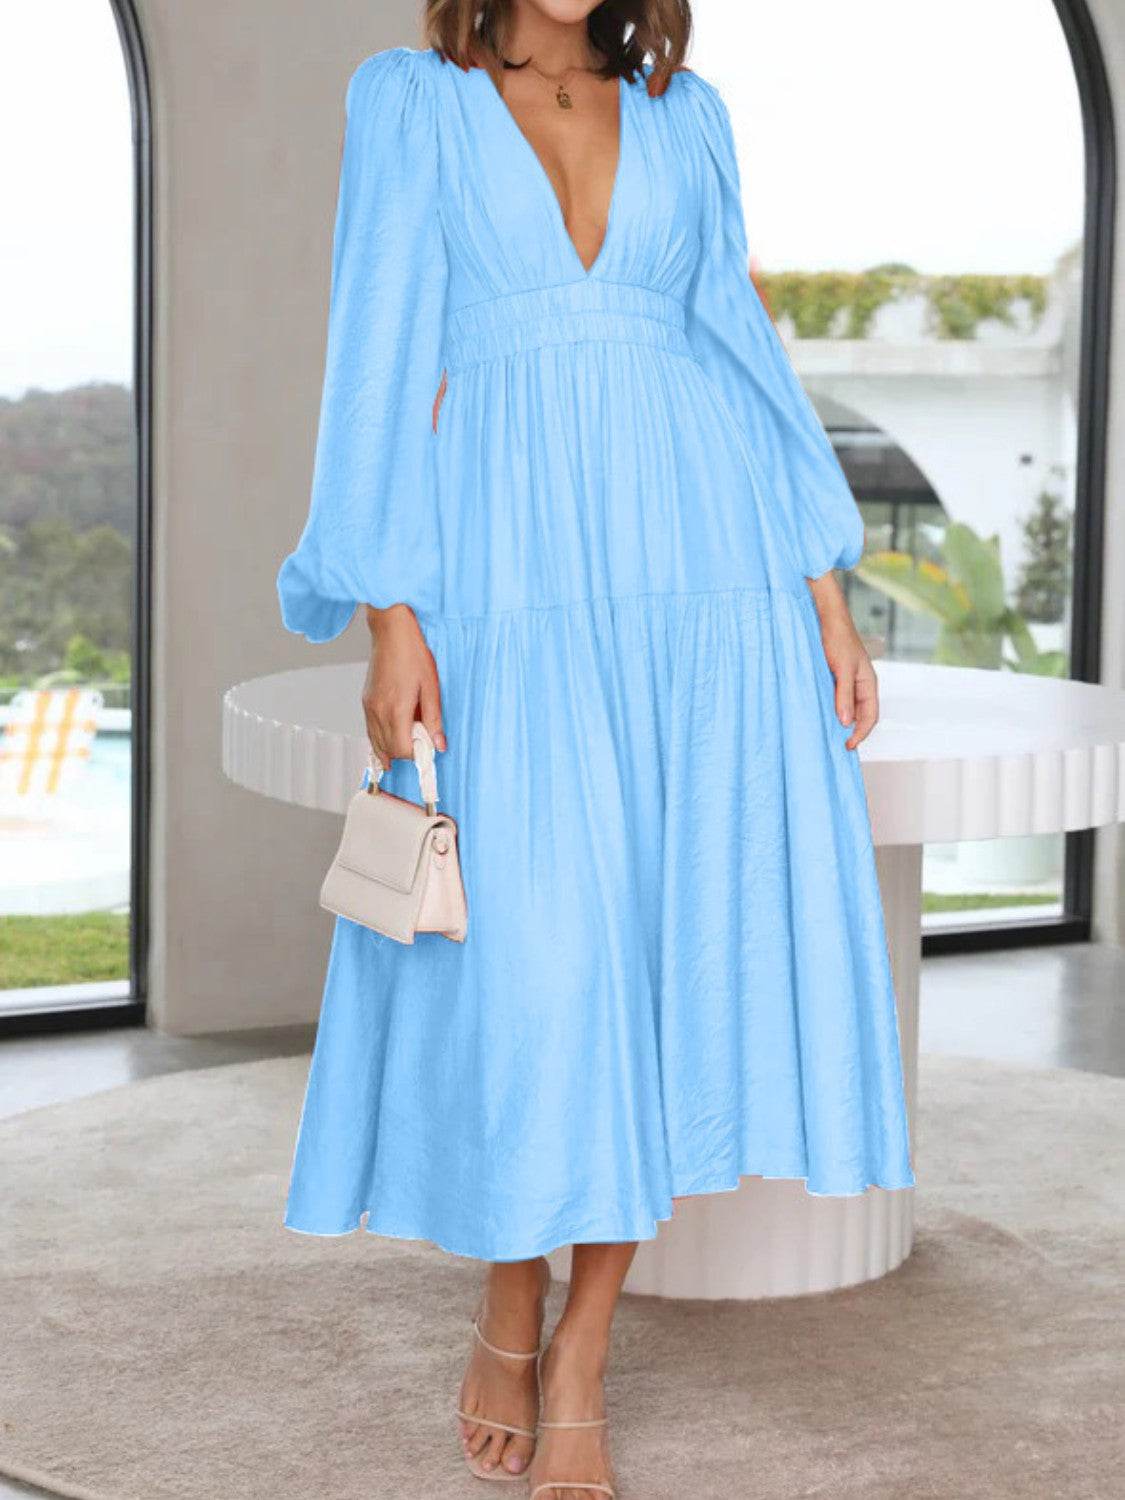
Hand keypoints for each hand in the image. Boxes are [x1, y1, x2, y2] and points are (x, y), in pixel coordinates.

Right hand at [362, 603, 445, 771]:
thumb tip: (439, 744)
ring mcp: (369, 707)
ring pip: (376, 743)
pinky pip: (371, 730)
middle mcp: (378, 711)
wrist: (391, 632)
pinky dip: (381, 739)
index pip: (402, 749)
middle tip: (422, 746)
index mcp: (396, 709)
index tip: (428, 749)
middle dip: (406, 753)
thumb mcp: (431, 687)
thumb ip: (434, 719)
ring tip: (409, 744)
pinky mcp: (366, 701)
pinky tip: (392, 739)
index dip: (416, 754)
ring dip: (392, 749)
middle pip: (388, 750)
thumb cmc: (412, 653)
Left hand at [805, 572, 878, 750]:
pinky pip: (836, 699)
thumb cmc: (837, 639)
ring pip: (847, 709)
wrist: (825, 618)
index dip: (861, 734)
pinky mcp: (834, 678)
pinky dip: (831, 710)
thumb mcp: (842, 669)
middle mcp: (860, 685)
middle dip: (852, 732)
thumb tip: (845, 722)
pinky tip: (820, 715)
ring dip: (840, 722)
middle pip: (861, 715)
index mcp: (868, 683)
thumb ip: (844, 695)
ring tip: (827, 735)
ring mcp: (847, 682)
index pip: (871, 716)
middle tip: (836, 745)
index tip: (846, 746)